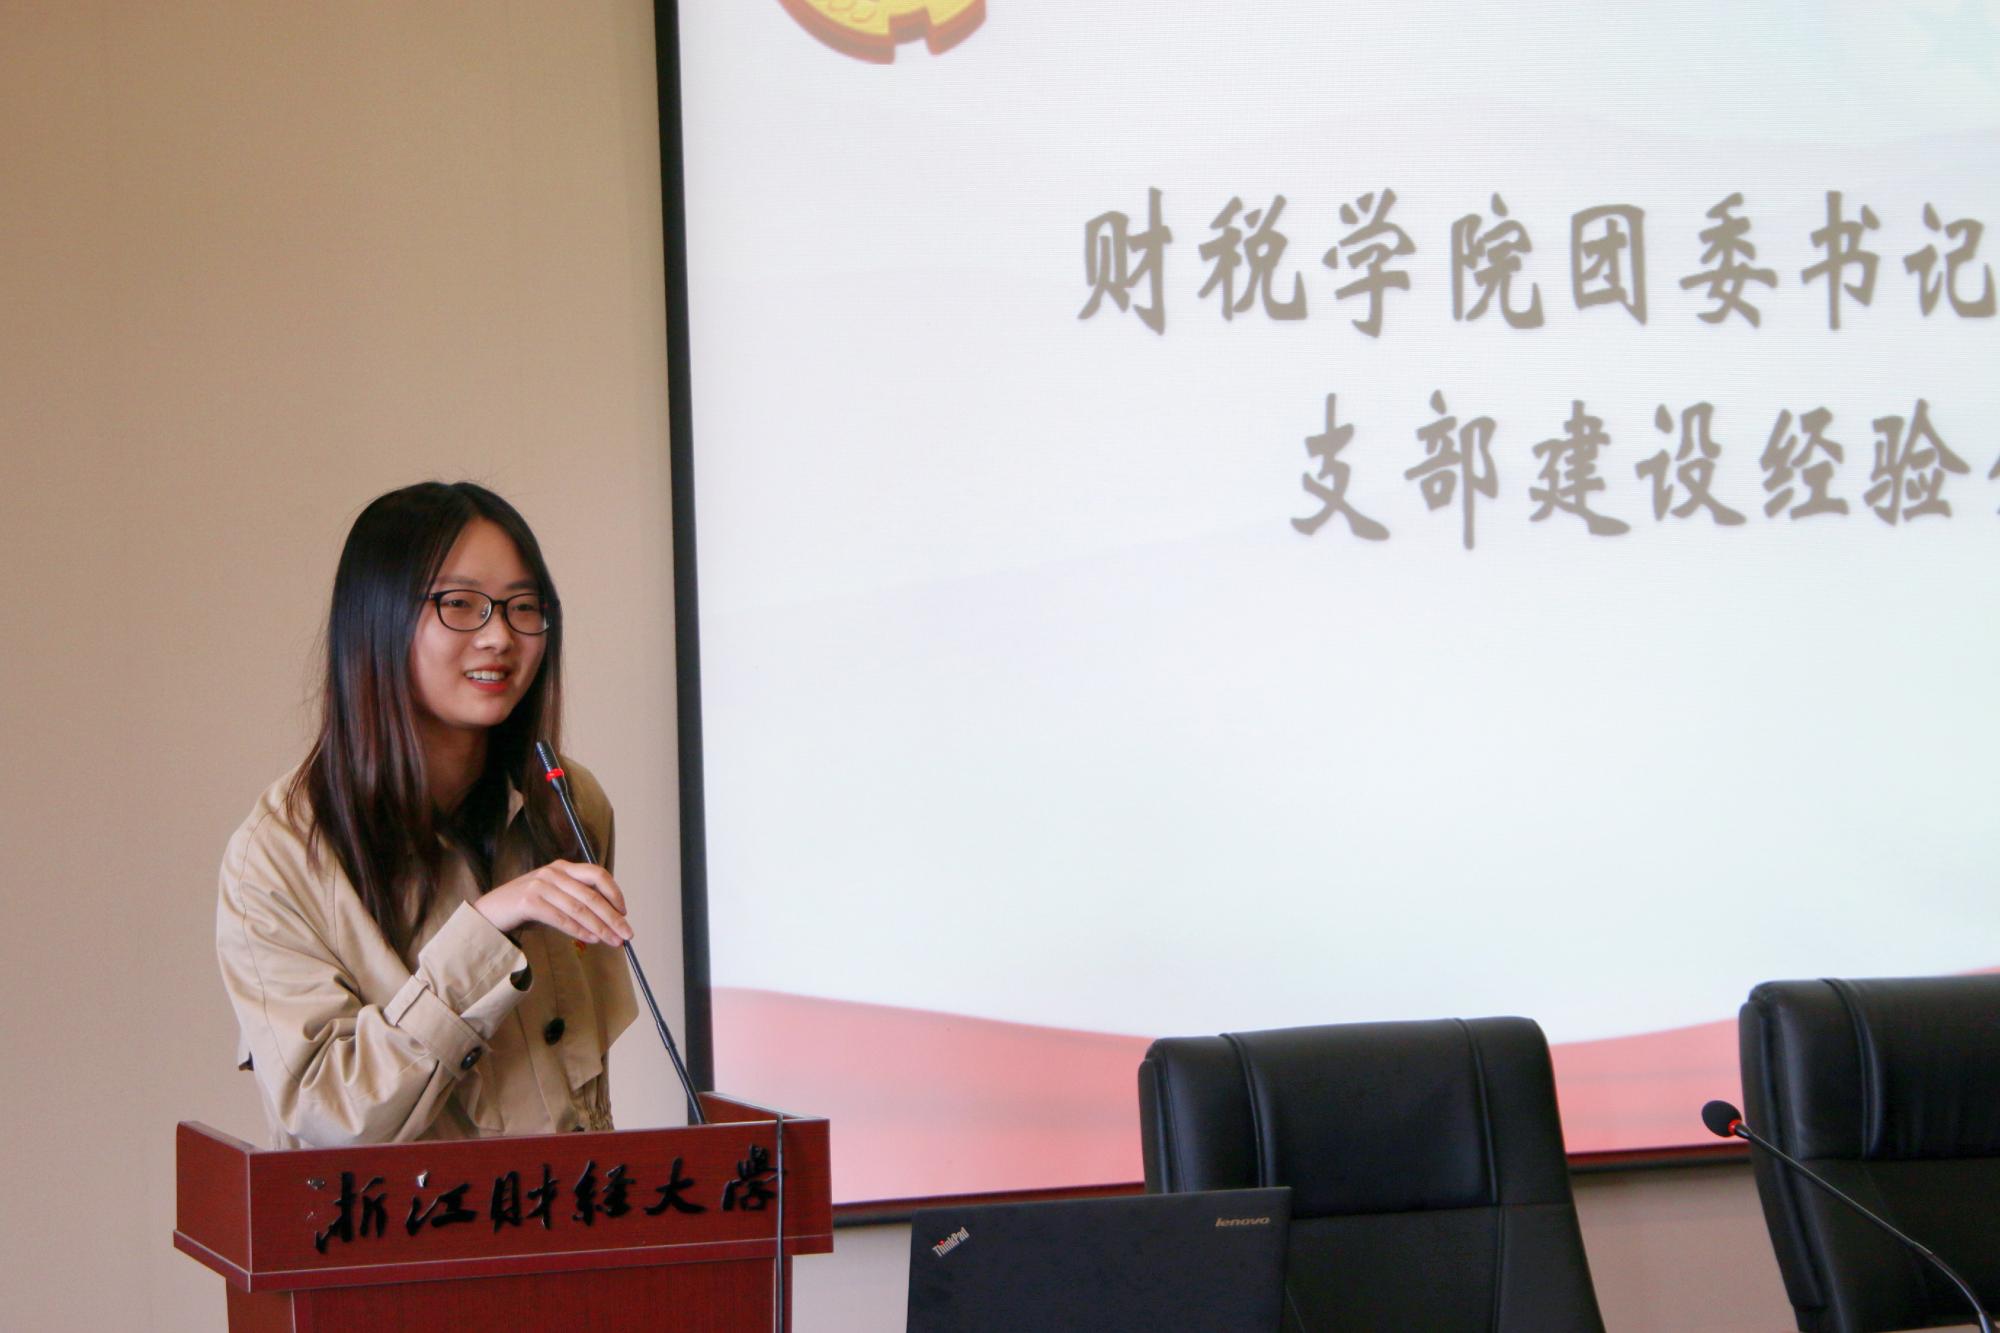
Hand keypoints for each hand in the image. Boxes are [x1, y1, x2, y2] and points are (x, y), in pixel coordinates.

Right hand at [475, 860, 631, 946]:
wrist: (488, 913)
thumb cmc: (525, 907)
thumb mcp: (554, 897)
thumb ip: (576, 901)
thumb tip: (608, 920)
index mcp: (562, 867)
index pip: (597, 874)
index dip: (614, 893)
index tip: (625, 912)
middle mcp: (553, 872)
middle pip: (592, 895)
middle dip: (613, 917)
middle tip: (627, 934)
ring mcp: (540, 885)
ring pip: (579, 908)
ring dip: (600, 928)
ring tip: (613, 941)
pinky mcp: (529, 902)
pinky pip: (560, 918)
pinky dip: (578, 930)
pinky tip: (591, 939)